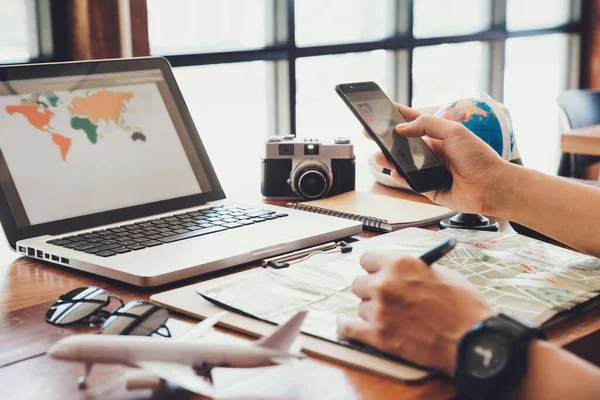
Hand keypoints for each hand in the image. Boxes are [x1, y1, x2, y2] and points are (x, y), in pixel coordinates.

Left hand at [337, 250, 494, 375]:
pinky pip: (349, 328)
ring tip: (391, 317)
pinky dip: (348, 327)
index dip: (373, 267)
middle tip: (383, 296)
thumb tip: (400, 270)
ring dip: (372, 311)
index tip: (376, 272)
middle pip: (359, 283)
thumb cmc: (465, 307)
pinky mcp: (378, 336)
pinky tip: (347, 325)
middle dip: (370, 289)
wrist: (473, 341)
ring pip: (360, 307)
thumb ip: (414, 269)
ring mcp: (379, 310)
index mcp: (401, 263)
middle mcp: (384, 283)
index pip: (367, 259)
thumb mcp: (442, 274)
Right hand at [367, 104, 509, 214]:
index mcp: (439, 136)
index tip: (381, 110)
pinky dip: (401, 178)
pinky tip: (395, 172)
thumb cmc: (479, 157)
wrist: (492, 186)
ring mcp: (430, 171)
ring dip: (390, 159)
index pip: (413, 123)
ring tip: (379, 156)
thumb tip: (402, 127)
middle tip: (371, 135)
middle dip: (387, 140)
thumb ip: (427, 125)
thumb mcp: (454, 131)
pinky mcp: (429, 189)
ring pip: (404, 165)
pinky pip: (410, 183)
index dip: (397, 116)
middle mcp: (433, 153)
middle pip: (404, 145)